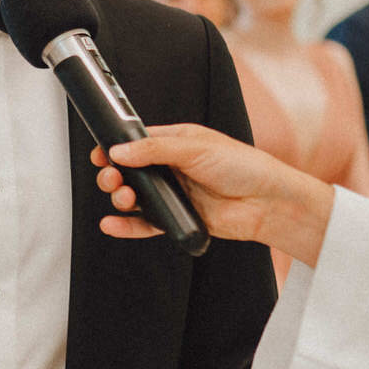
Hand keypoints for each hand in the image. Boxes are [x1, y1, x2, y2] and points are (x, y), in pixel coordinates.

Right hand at [90, 124, 334, 267]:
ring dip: (121, 199)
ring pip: (136, 198)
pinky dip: (127, 225)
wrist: (268, 203)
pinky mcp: (178, 219)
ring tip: (124, 198)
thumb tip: (120, 151)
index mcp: (176, 143)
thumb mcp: (196, 147)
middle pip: (130, 172)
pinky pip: (146, 224)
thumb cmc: (244, 166)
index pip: (137, 143)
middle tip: (112, 179)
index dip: (116, 148)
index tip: (101, 153)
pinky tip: (113, 223)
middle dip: (114, 175)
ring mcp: (175, 194)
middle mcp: (172, 168)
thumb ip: (154, 149)